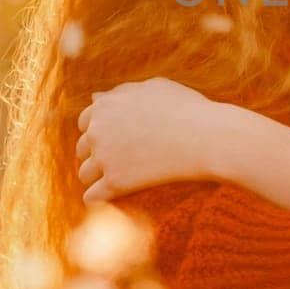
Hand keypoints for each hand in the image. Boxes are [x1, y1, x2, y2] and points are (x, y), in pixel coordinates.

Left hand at [75, 77, 237, 203]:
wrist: (208, 138)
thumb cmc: (187, 110)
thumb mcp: (154, 88)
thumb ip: (121, 92)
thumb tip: (95, 97)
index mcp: (104, 106)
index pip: (85, 123)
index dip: (99, 132)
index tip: (115, 142)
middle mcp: (98, 131)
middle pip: (81, 150)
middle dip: (95, 155)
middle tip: (117, 163)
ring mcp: (105, 157)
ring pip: (84, 174)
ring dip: (96, 179)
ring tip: (114, 183)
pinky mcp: (115, 182)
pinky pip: (92, 197)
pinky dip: (98, 199)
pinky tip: (110, 200)